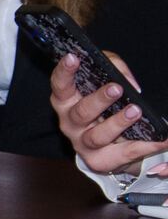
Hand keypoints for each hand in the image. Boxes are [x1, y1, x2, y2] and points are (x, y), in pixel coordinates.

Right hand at [49, 51, 167, 178]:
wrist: (109, 144)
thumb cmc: (104, 106)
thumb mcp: (106, 81)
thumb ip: (115, 70)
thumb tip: (130, 83)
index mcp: (66, 102)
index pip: (60, 85)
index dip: (64, 72)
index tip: (73, 57)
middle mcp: (70, 123)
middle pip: (81, 113)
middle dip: (99, 100)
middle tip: (116, 88)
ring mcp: (82, 144)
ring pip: (98, 136)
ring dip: (118, 123)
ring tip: (135, 111)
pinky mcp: (99, 161)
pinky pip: (124, 153)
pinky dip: (146, 146)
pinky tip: (161, 138)